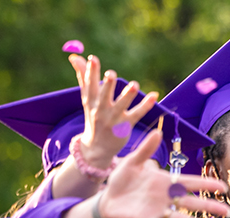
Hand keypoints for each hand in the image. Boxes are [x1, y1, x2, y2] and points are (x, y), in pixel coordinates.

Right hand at [68, 54, 157, 170]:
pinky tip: (154, 95)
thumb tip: (74, 57)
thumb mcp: (87, 98)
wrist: (97, 148)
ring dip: (127, 95)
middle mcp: (100, 110)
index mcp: (91, 101)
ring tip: (134, 85)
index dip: (90, 72)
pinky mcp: (125, 126)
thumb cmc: (93, 116)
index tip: (93, 58)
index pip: (89, 85)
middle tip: (111, 74)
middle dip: (107, 85)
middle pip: (104, 96)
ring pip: (121, 106)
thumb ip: (83, 77)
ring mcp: (113, 119)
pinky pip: (137, 114)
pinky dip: (146, 105)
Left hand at [97, 129, 229, 217]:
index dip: (206, 184)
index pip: (190, 182)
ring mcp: (157, 212)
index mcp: (166, 182)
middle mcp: (166, 198)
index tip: (223, 187)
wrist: (107, 197)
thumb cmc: (122, 179)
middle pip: (192, 202)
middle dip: (210, 206)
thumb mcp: (132, 161)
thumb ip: (146, 149)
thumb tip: (158, 133)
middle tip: (228, 212)